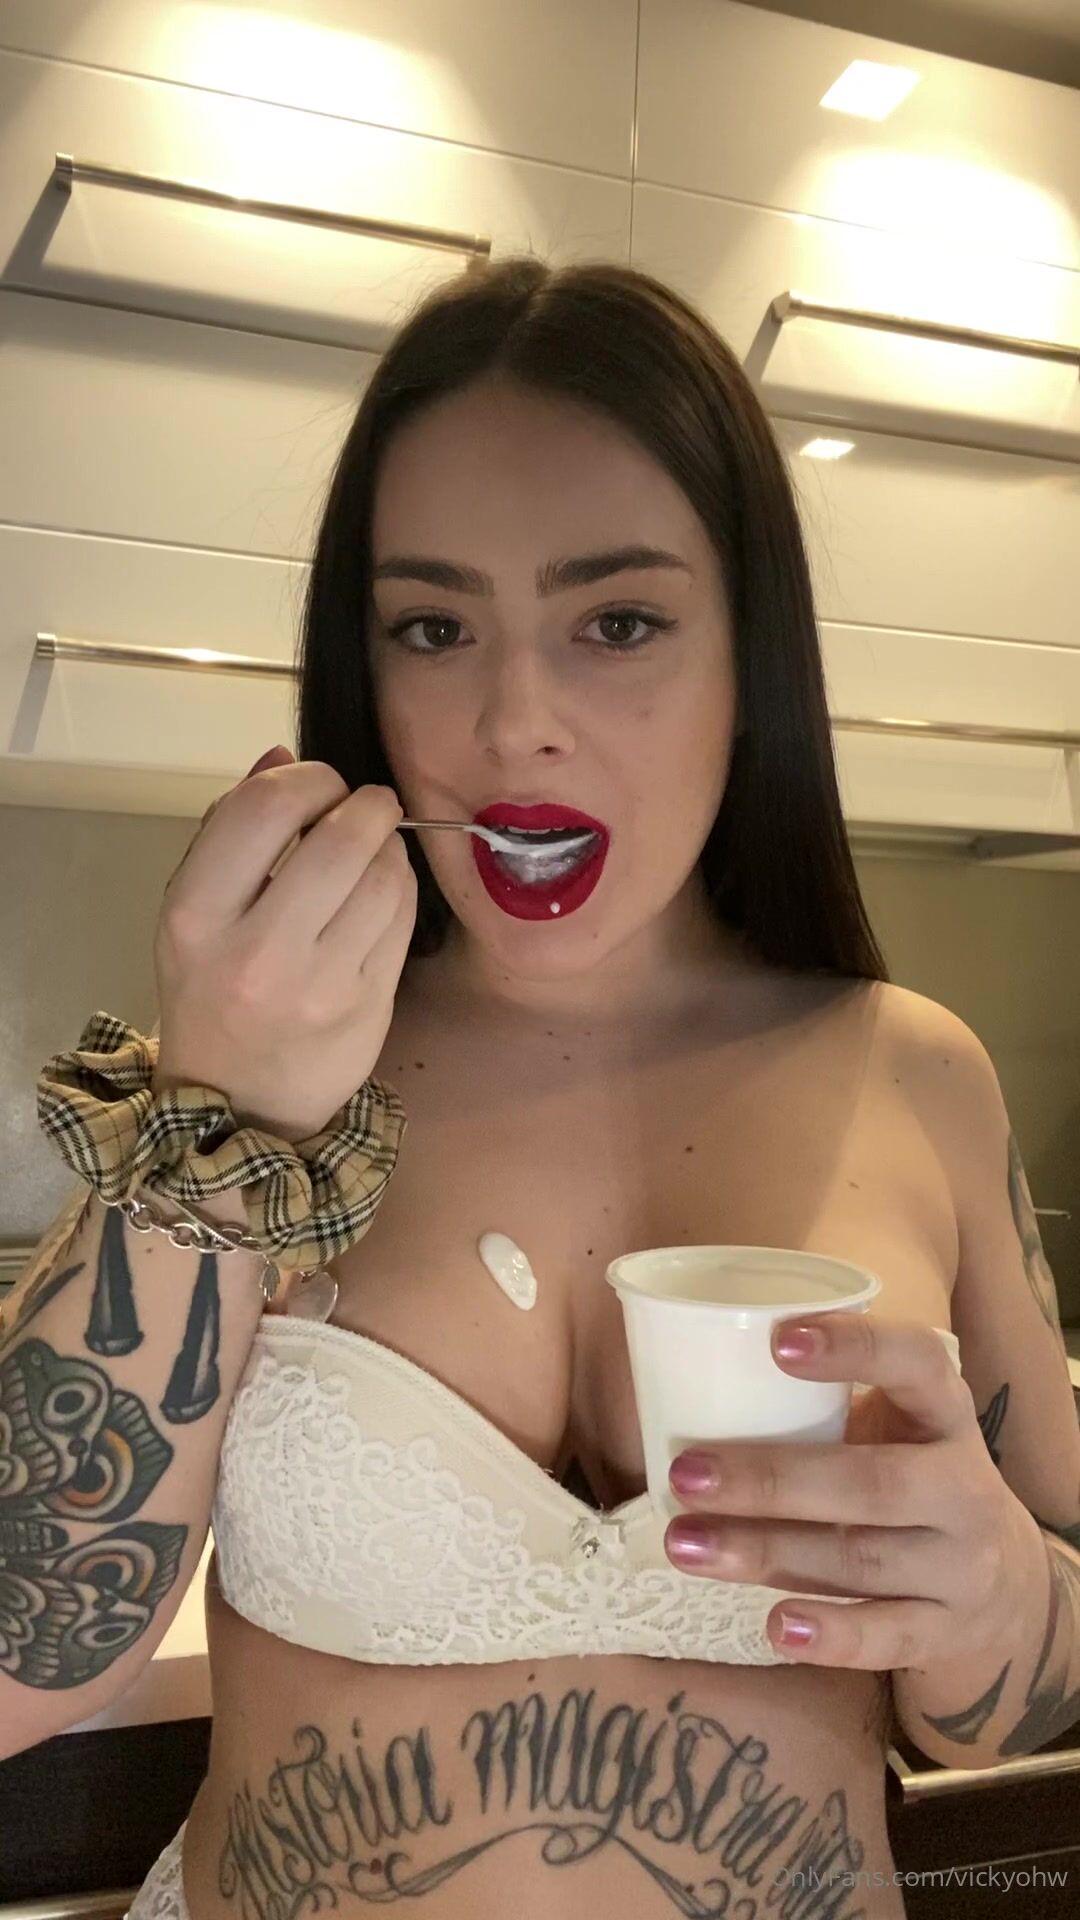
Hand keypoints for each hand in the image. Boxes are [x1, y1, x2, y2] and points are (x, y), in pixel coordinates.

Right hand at [153, 745, 416, 1139]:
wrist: (240, 1102)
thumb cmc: (213, 988)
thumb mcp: (195, 911)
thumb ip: (231, 829)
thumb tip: (284, 757)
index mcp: (197, 915)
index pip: (263, 809)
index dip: (307, 779)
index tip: (320, 786)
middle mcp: (257, 950)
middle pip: (339, 838)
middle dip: (366, 804)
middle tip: (365, 807)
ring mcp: (320, 984)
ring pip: (385, 875)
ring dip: (389, 846)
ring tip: (371, 854)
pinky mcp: (370, 1006)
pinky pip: (404, 917)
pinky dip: (402, 887)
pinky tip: (383, 892)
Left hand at [664, 1312, 1045, 1668]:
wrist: (1006, 1581)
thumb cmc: (914, 1475)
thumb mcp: (895, 1426)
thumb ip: (823, 1409)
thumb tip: (689, 1390)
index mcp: (946, 1413)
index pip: (918, 1363)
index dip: (856, 1347)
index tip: (777, 1341)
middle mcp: (964, 1486)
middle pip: (873, 1483)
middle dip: (772, 1479)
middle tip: (687, 1473)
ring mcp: (961, 1565)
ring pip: (862, 1560)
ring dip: (766, 1552)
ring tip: (685, 1544)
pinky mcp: (948, 1632)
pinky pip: (889, 1637)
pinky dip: (834, 1635)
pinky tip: (776, 1627)